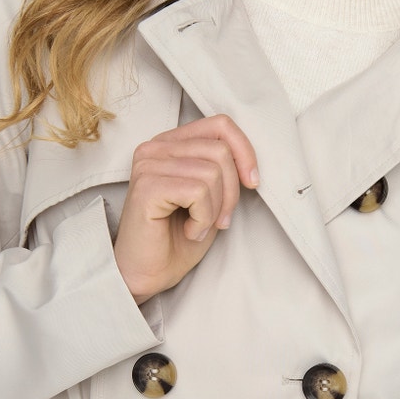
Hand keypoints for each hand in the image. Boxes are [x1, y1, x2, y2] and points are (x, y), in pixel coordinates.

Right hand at [113, 114, 259, 302]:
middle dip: (231, 191)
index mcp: (170, 143)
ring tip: (198, 226)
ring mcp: (148, 164)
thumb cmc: (176, 238)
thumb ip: (223, 169)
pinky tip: (189, 230)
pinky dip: (203, 218)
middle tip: (219, 220)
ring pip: (212, 172)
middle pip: (220, 150)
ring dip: (216, 209)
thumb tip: (250, 162)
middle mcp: (155, 147)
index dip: (245, 151)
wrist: (147, 274)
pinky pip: (198, 191)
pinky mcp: (147, 186)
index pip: (220, 125)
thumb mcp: (211, 196)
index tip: (252, 182)